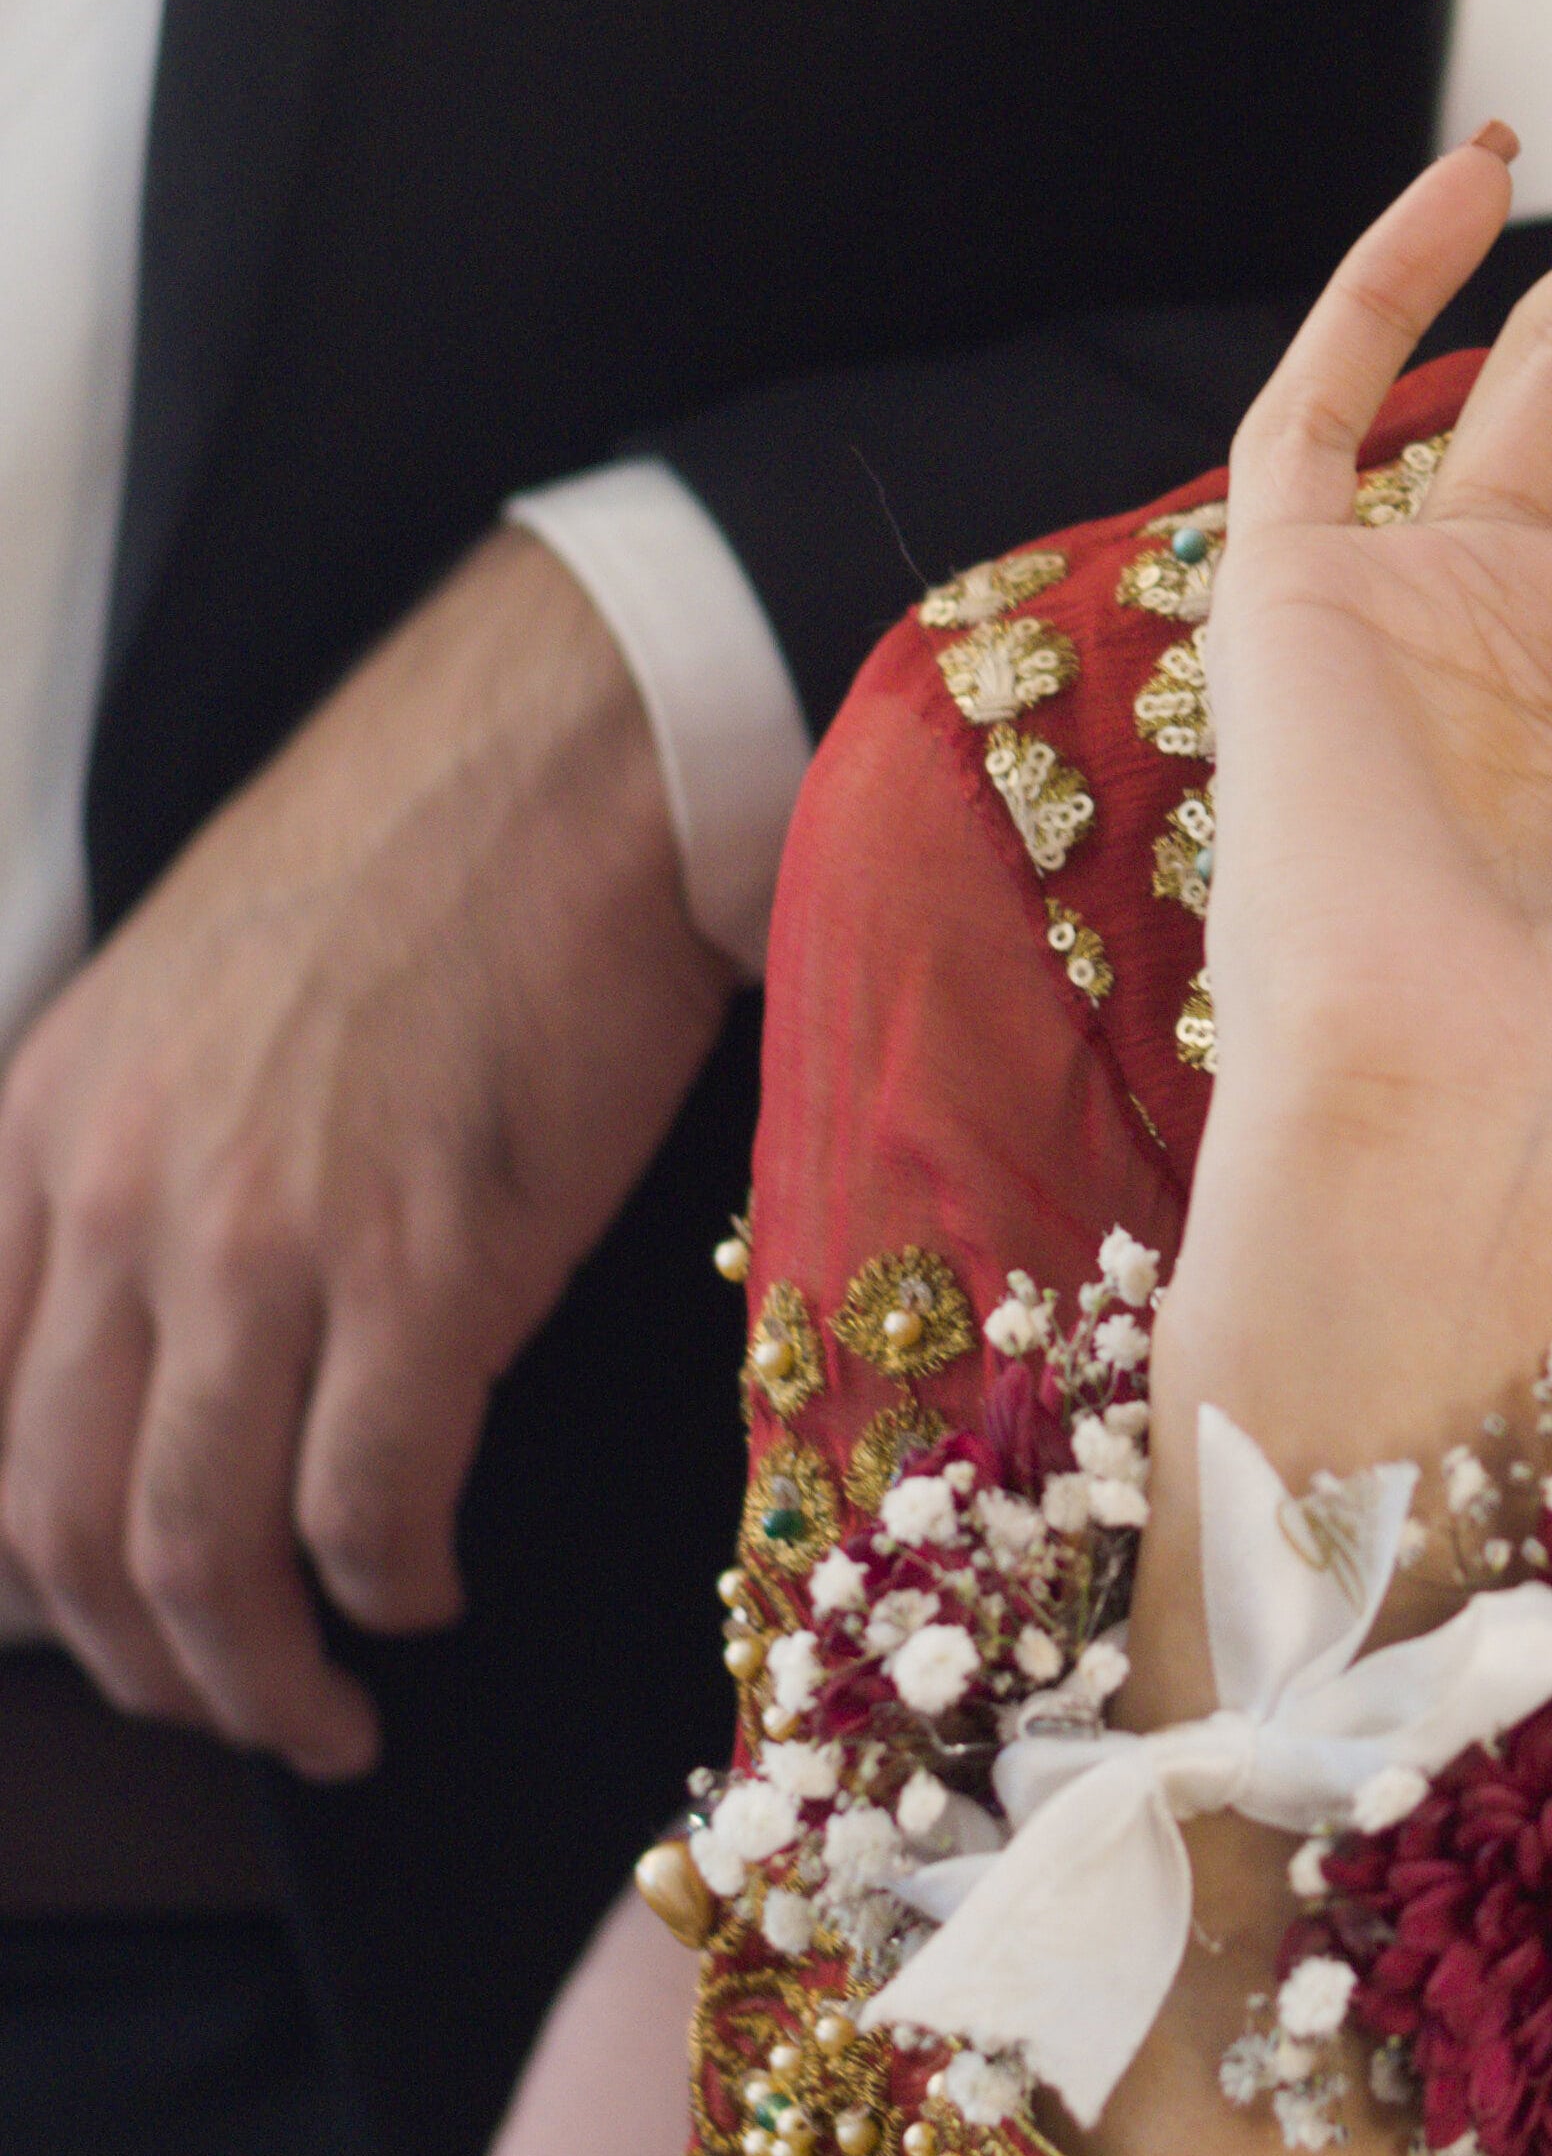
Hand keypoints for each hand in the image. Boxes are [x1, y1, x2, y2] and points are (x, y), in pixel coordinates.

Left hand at [0, 530, 733, 1776]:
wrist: (585, 748)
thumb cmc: (427, 846)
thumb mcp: (191, 990)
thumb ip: (134, 1151)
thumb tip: (158, 1334)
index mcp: (48, 1128)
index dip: (32, 1573)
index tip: (109, 1623)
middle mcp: (123, 1200)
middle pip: (61, 1527)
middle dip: (145, 1661)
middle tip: (230, 1706)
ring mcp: (271, 1239)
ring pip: (196, 1550)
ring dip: (255, 1676)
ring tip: (323, 1713)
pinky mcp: (432, 1262)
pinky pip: (370, 1502)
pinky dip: (387, 1585)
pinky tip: (424, 1591)